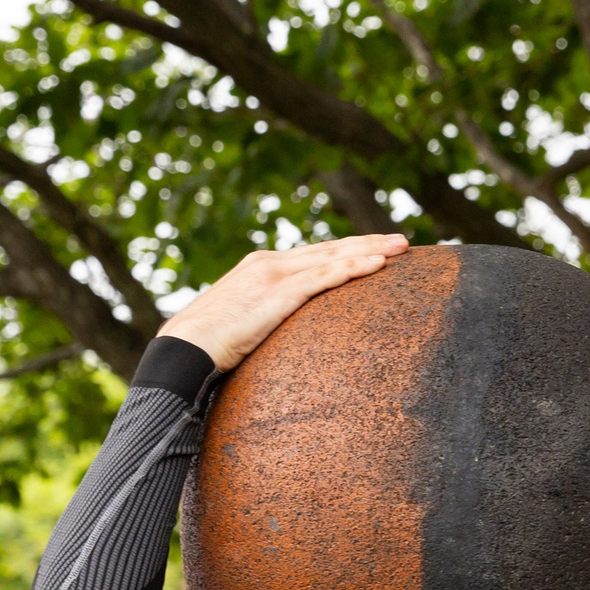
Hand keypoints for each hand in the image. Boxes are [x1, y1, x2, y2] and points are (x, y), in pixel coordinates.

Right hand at [158, 233, 409, 369]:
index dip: (347, 249)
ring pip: (334, 256)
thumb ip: (265, 315)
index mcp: (262, 267)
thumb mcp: (243, 321)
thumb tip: (276, 330)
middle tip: (402, 241)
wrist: (186, 347)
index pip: (315, 253)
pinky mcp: (280, 293)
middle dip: (368, 243)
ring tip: (402, 247)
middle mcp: (271, 263)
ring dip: (371, 250)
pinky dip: (353, 268)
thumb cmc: (209, 343)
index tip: (375, 247)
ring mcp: (275, 275)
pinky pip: (325, 277)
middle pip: (330, 248)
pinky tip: (378, 264)